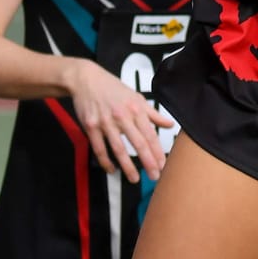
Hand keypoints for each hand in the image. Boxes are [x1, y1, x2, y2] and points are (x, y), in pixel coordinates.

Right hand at [62, 59, 168, 180]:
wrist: (87, 80)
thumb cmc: (113, 89)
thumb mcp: (136, 97)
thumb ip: (153, 114)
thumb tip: (170, 124)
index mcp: (136, 109)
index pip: (150, 134)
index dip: (157, 151)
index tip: (163, 165)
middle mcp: (122, 116)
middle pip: (138, 142)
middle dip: (147, 161)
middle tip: (154, 176)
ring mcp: (106, 122)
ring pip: (119, 148)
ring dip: (127, 165)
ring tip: (134, 178)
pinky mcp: (91, 126)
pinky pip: (99, 148)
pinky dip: (106, 161)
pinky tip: (112, 170)